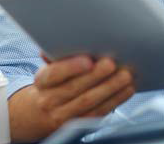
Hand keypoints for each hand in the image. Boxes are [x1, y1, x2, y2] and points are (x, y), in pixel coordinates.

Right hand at [8, 55, 134, 141]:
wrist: (37, 115)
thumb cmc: (51, 85)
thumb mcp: (49, 70)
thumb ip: (60, 56)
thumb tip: (71, 37)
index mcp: (42, 82)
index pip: (53, 74)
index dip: (71, 67)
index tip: (88, 60)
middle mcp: (50, 100)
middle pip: (74, 88)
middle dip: (96, 75)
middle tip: (113, 64)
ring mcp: (63, 115)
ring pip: (89, 102)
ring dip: (111, 88)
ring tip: (126, 75)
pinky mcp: (79, 125)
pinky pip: (98, 112)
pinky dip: (116, 100)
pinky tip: (127, 89)